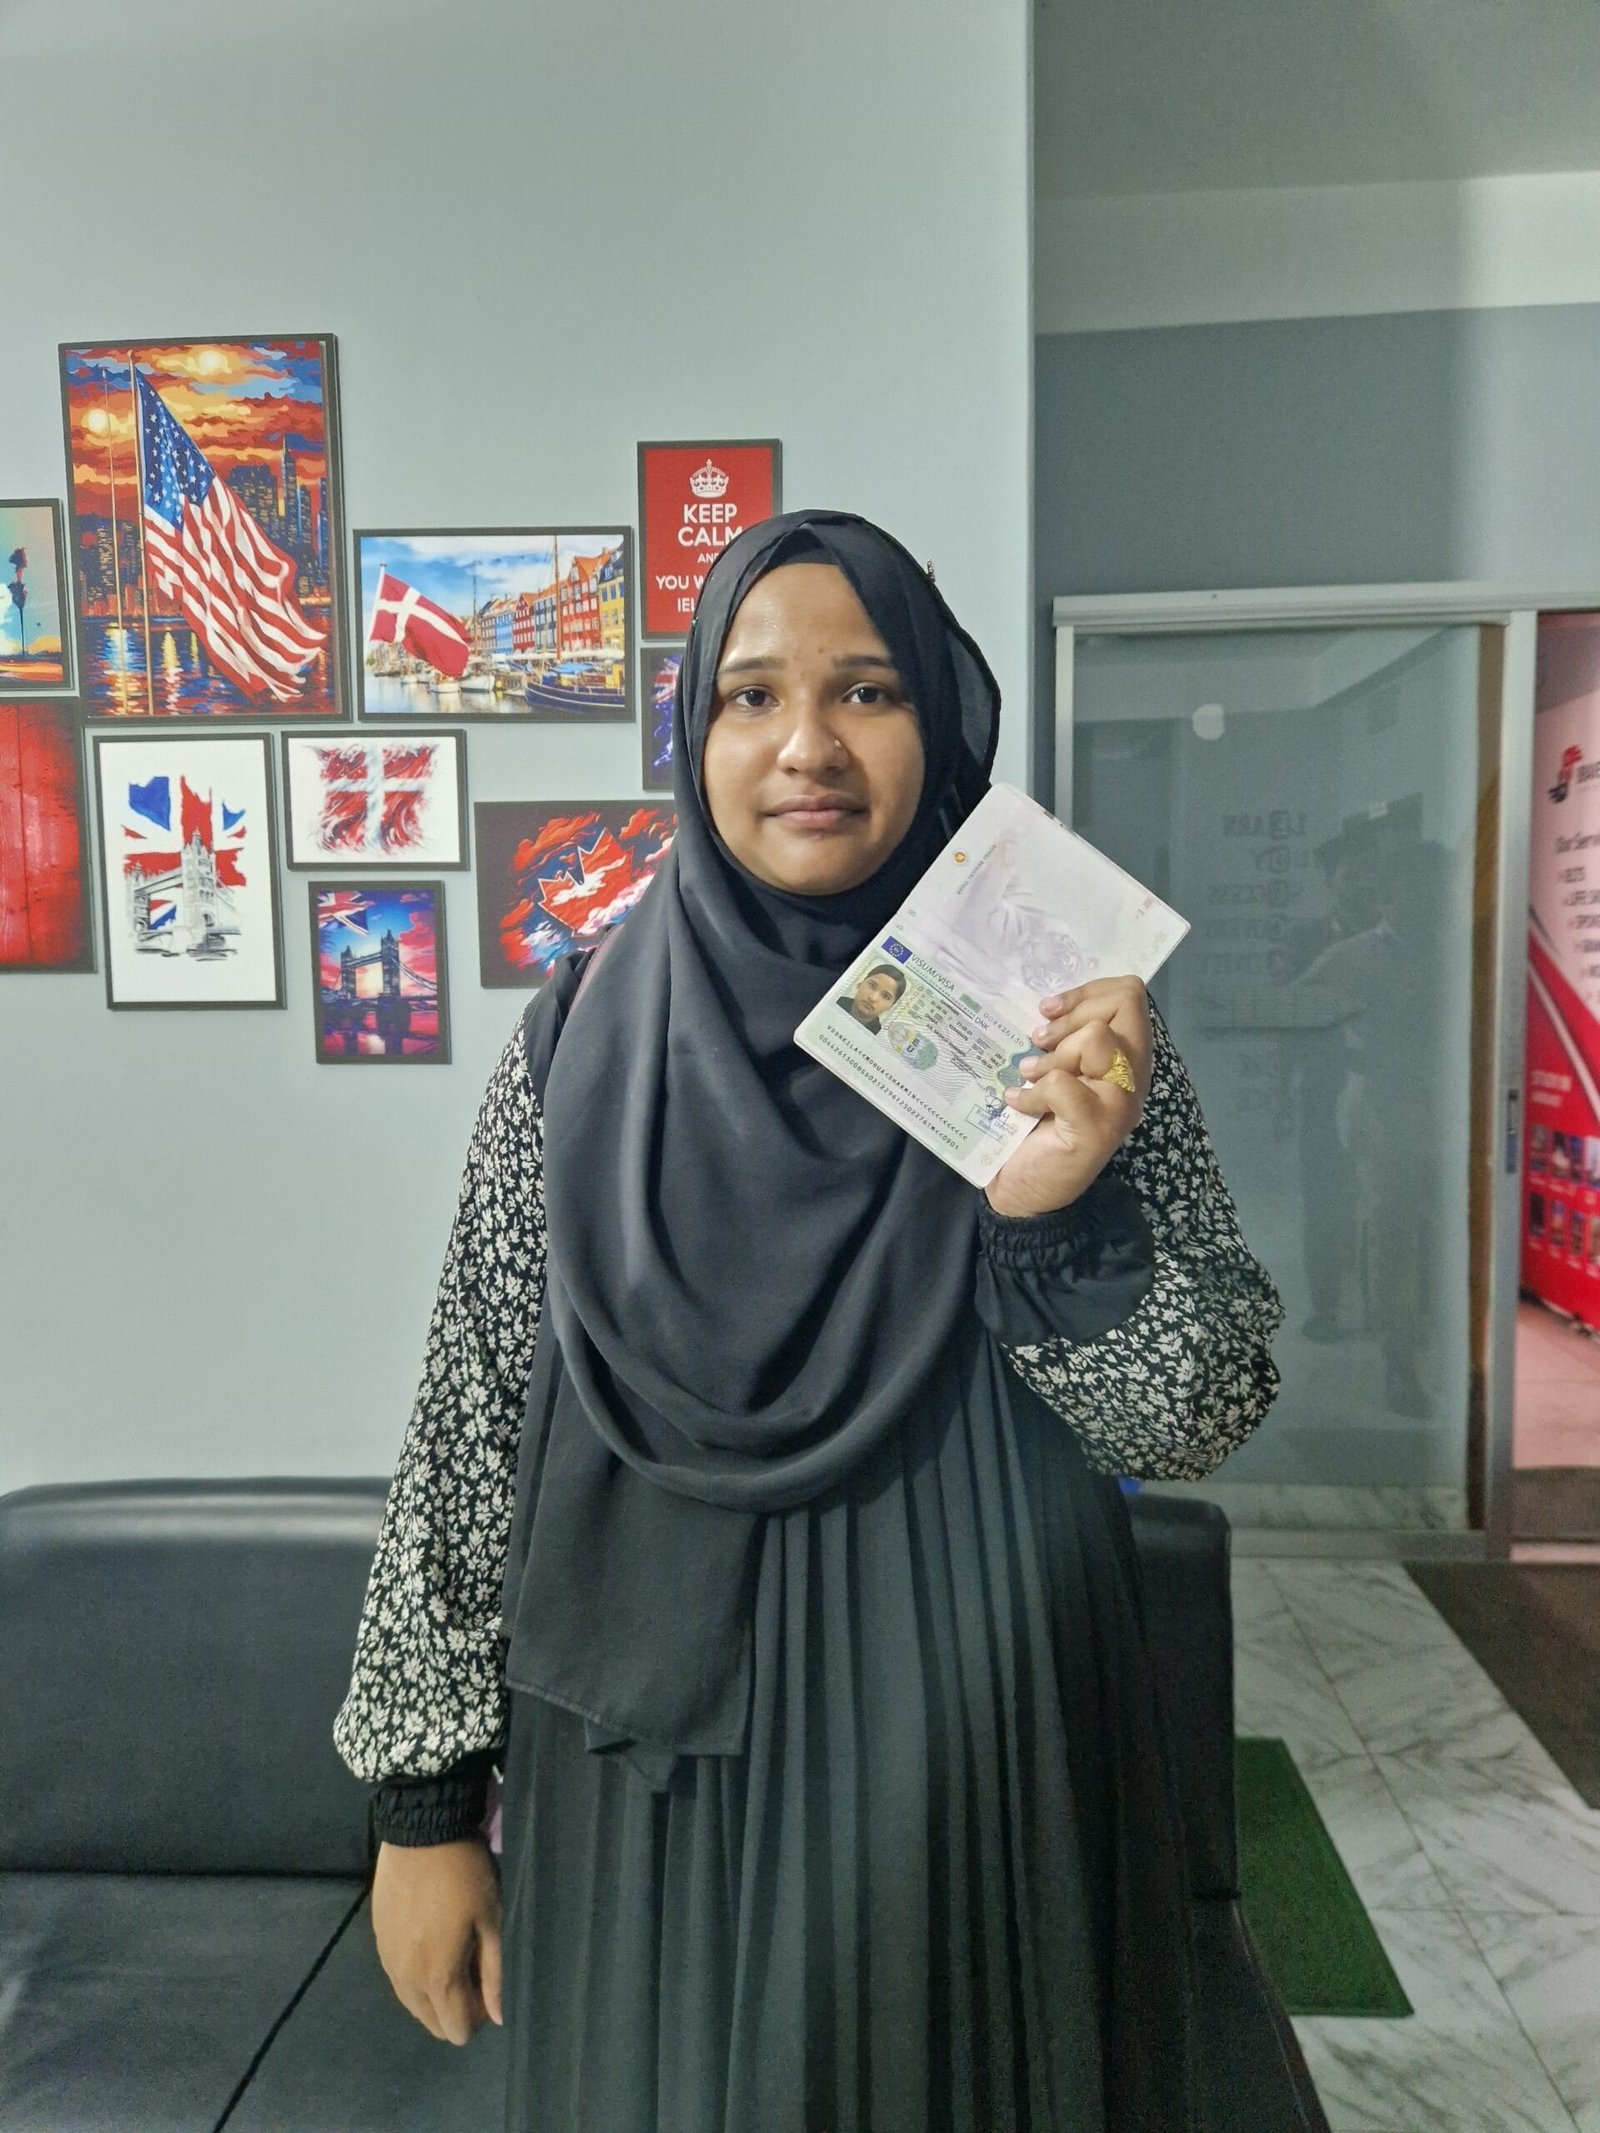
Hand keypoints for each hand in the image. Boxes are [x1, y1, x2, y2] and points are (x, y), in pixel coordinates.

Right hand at [371, 1837, 502, 2044]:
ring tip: (453, 1956)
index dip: (477, 2019)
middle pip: (431, 2023)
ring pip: (412, 2003)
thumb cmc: (465, 1875)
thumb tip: (496, 2016)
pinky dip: (416, 1976)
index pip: (455, 2030)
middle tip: (473, 1971)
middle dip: (455, 2011)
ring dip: (434, 1995)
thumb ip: (492, 1974)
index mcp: (438, 1978)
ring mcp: (387, 1962)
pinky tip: (430, 1944)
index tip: (487, 1987)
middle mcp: (407, 1980)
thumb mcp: (490, 1921)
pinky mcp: (378, 1941)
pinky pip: (398, 1978)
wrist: (419, 1834)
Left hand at [984, 975, 1151, 1220]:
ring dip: (1052, 1057)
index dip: (1087, 992)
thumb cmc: (1035, 1126)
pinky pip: (1063, 1084)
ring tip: (1030, 1076)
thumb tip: (1046, 1004)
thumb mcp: (1052, 1069)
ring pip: (1096, 1039)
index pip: (1130, 994)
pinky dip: (1031, 1093)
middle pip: (1123, 1005)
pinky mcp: (1098, 1129)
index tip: (1049, 1009)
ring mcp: (1121, 1104)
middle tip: (1039, 1042)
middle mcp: (1134, 1077)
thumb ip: (1063, 1038)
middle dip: (1072, 1019)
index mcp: (1127, 1058)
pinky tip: (1018, 1105)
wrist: (1024, 1191)